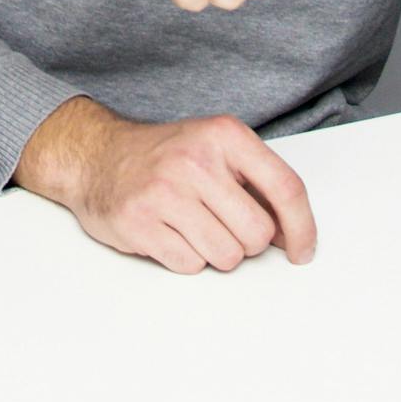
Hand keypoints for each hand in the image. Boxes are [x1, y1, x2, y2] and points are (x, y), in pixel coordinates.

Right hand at [15, 96, 317, 272]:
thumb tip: (293, 235)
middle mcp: (195, 160)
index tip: (302, 251)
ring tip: (192, 226)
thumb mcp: (216, 149)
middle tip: (221, 223)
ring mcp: (165, 192)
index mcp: (224, 136)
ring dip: (215, 252)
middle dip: (247, 241)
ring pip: (227, 256)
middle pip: (258, 234)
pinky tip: (170, 233)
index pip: (286, 188)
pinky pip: (190, 266)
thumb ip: (257, 183)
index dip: (302, 228)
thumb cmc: (165, 157)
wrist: (97, 156)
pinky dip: (185, 258)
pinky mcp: (139, 222)